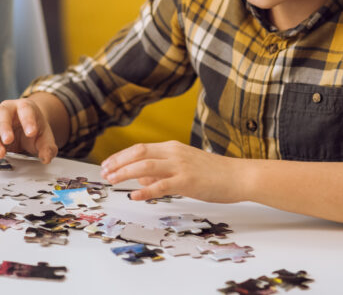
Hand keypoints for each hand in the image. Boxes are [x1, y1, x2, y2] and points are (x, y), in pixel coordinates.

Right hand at [0, 98, 59, 163]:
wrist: (25, 128)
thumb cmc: (33, 128)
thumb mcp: (45, 136)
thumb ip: (47, 146)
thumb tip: (46, 157)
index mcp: (23, 107)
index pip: (25, 109)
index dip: (28, 120)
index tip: (32, 133)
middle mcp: (6, 111)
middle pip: (2, 115)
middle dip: (4, 128)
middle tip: (9, 140)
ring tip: (0, 154)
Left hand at [100, 141, 245, 203]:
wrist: (239, 176)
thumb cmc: (213, 173)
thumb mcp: (184, 167)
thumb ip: (161, 171)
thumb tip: (139, 178)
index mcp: (172, 147)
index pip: (139, 148)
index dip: (120, 156)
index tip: (106, 165)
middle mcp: (174, 153)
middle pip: (138, 153)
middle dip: (117, 163)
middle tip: (103, 173)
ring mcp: (180, 166)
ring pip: (145, 166)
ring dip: (125, 173)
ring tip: (111, 182)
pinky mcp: (188, 181)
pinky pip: (162, 186)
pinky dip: (145, 190)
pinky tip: (134, 196)